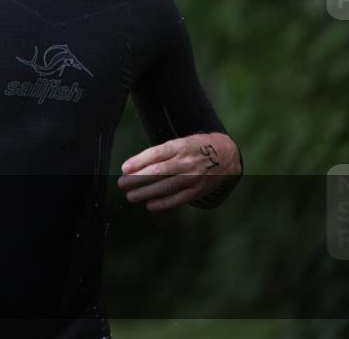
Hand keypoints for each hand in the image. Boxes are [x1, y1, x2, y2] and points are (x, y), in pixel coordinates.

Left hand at [118, 132, 241, 211]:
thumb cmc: (194, 148)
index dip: (139, 161)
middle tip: (122, 184)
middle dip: (138, 179)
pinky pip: (179, 199)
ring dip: (147, 193)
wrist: (226, 154)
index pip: (156, 154)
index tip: (124, 168)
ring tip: (131, 196)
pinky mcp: (198, 190)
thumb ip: (160, 154)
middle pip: (159, 172)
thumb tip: (134, 167)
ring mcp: (194, 177)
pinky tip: (150, 206)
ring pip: (167, 187)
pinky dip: (164, 204)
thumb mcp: (179, 142)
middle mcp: (187, 162)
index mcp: (180, 146)